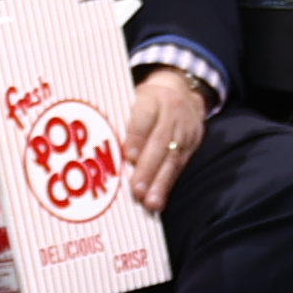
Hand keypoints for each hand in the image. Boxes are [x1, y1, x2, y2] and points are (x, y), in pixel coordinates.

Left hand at [121, 68, 205, 212]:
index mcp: (152, 98)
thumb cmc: (146, 101)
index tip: (129, 155)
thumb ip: (120, 119)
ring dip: (160, 182)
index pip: (145, 115)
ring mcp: (185, 129)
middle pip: (160, 141)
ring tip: (150, 202)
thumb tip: (100, 149)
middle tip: (137, 189)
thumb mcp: (132, 99)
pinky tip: (159, 199)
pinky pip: (180, 166)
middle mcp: (172, 112)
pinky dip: (168, 184)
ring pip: (173, 157)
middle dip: (148, 167)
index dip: (137, 135)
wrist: (183, 91)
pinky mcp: (192, 144)